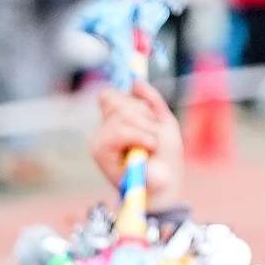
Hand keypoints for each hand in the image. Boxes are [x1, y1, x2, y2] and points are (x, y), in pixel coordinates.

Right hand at [89, 82, 179, 206]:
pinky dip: (141, 137)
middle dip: (145, 117)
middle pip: (120, 102)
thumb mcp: (164, 123)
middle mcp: (103, 129)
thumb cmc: (165, 157)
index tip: (146, 115)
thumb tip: (134, 81)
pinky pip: (120, 131)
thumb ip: (151, 100)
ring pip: (122, 116)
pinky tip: (148, 148)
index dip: (128, 101)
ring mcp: (99, 140)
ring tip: (151, 145)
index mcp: (116, 120)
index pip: (109, 96)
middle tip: (154, 137)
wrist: (166, 183)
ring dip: (146, 130)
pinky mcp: (98, 152)